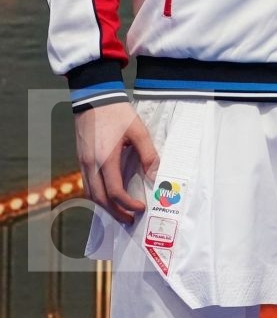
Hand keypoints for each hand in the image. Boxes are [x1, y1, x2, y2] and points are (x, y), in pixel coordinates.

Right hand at [74, 101, 158, 223]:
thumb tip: (155, 176)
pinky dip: (98, 194)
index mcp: (105, 159)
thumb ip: (148, 155)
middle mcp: (90, 165)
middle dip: (114, 212)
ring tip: (120, 211)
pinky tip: (109, 194)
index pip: (114, 192)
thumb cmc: (117, 113)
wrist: (94, 97)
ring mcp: (83, 162)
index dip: (127, 204)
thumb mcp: (138, 131)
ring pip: (90, 193)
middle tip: (129, 219)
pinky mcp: (81, 158)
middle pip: (99, 199)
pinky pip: (87, 183)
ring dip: (104, 205)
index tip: (140, 208)